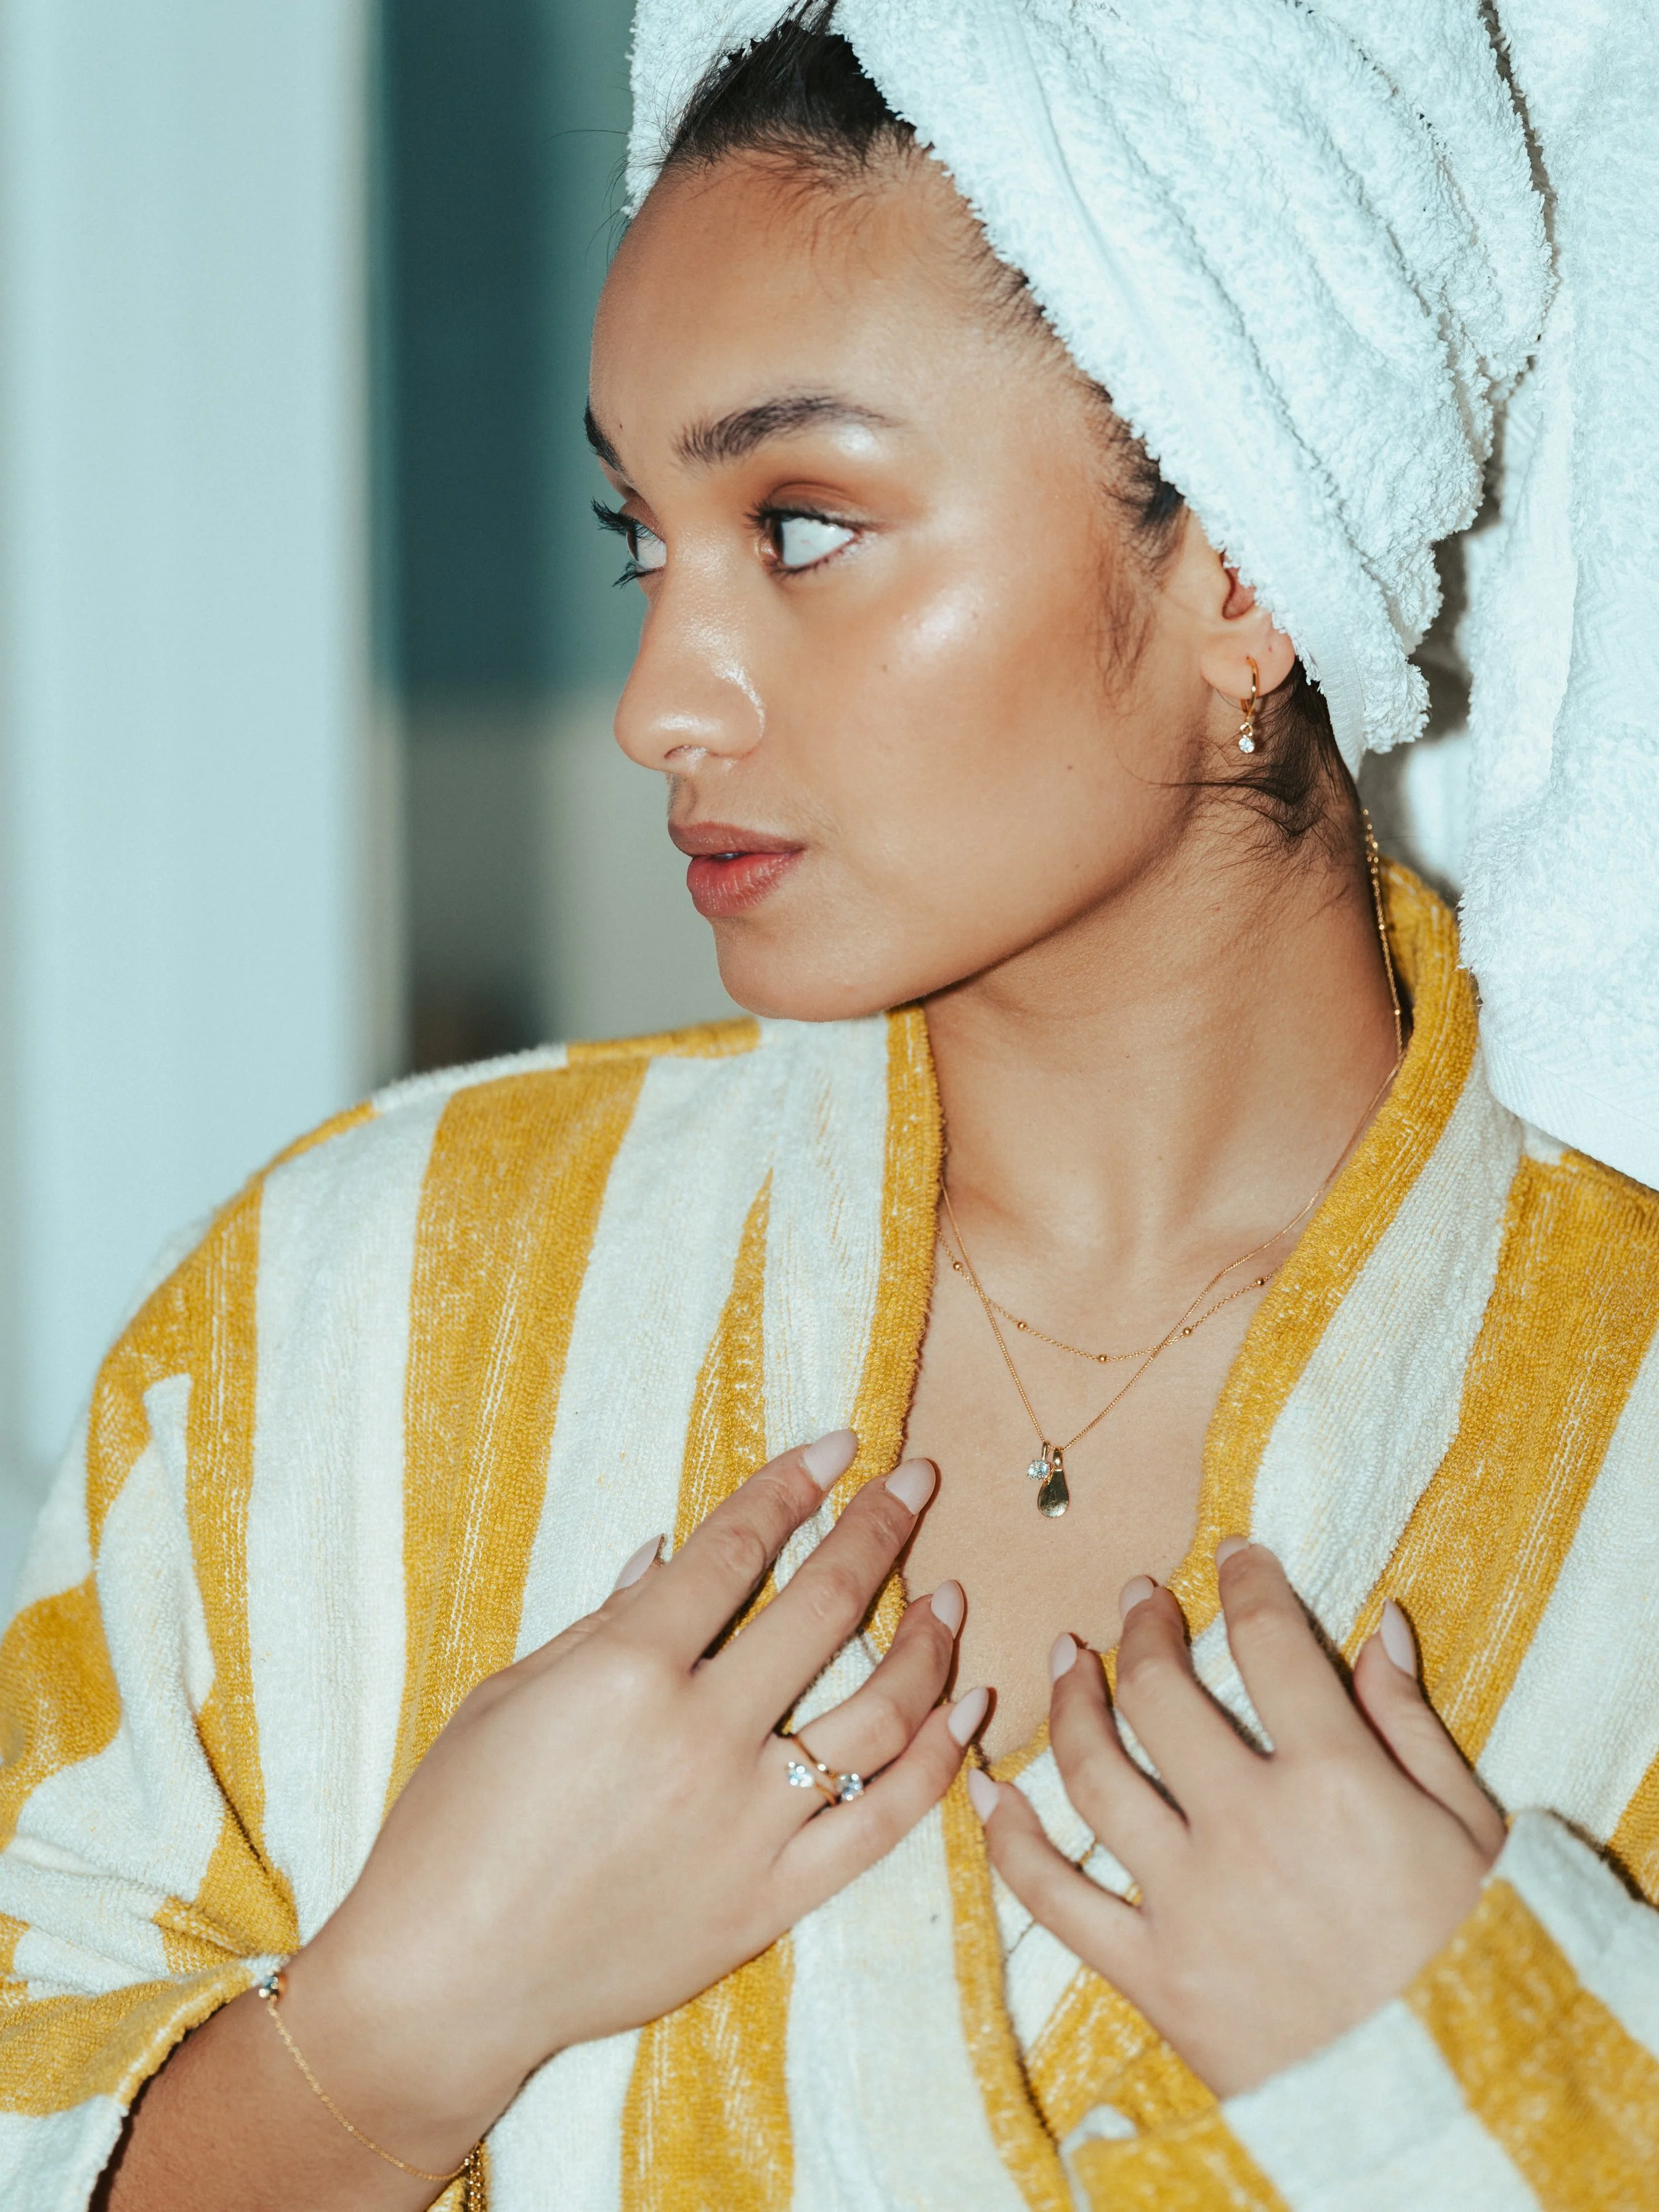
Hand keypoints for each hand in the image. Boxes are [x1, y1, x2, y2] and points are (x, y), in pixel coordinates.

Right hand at [285, 1433, 983, 2174]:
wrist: (443, 1984)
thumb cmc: (453, 1828)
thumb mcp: (510, 1695)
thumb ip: (605, 1621)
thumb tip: (669, 1554)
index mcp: (628, 1671)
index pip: (735, 1550)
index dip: (792, 1487)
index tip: (838, 1446)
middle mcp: (701, 1737)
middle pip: (824, 1608)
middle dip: (880, 1528)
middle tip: (916, 1482)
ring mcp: (746, 1824)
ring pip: (879, 1713)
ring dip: (928, 1642)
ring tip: (951, 1595)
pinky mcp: (769, 1899)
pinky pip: (883, 1821)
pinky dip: (939, 1760)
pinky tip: (966, 1708)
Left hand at [973, 1540, 1504, 2097]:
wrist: (1446, 2105)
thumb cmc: (1472, 1958)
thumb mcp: (1469, 1831)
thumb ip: (1410, 1723)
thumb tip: (1379, 1626)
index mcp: (1335, 1781)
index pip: (1269, 1644)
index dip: (1245, 1585)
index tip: (1231, 1558)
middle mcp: (1248, 1828)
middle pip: (1159, 1695)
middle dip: (1140, 1630)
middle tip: (1133, 1600)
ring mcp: (1190, 1904)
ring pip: (1092, 1774)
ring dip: (1069, 1705)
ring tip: (1067, 1661)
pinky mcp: (1153, 1976)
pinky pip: (1055, 1897)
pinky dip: (1010, 1840)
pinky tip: (992, 1791)